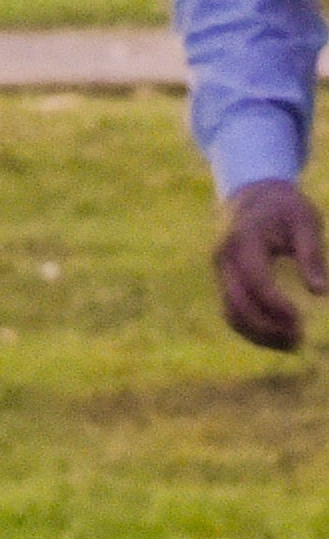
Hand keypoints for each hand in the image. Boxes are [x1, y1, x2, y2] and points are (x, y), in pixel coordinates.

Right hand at [213, 177, 325, 349]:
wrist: (251, 194)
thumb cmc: (284, 207)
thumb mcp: (305, 221)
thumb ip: (311, 254)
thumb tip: (320, 292)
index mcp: (243, 239)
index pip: (255, 281)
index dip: (276, 305)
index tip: (301, 319)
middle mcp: (224, 258)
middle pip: (237, 304)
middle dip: (266, 327)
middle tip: (299, 339)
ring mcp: (219, 272)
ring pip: (231, 313)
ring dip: (259, 334)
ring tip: (292, 344)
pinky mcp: (223, 281)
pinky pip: (232, 312)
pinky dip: (252, 329)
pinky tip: (278, 336)